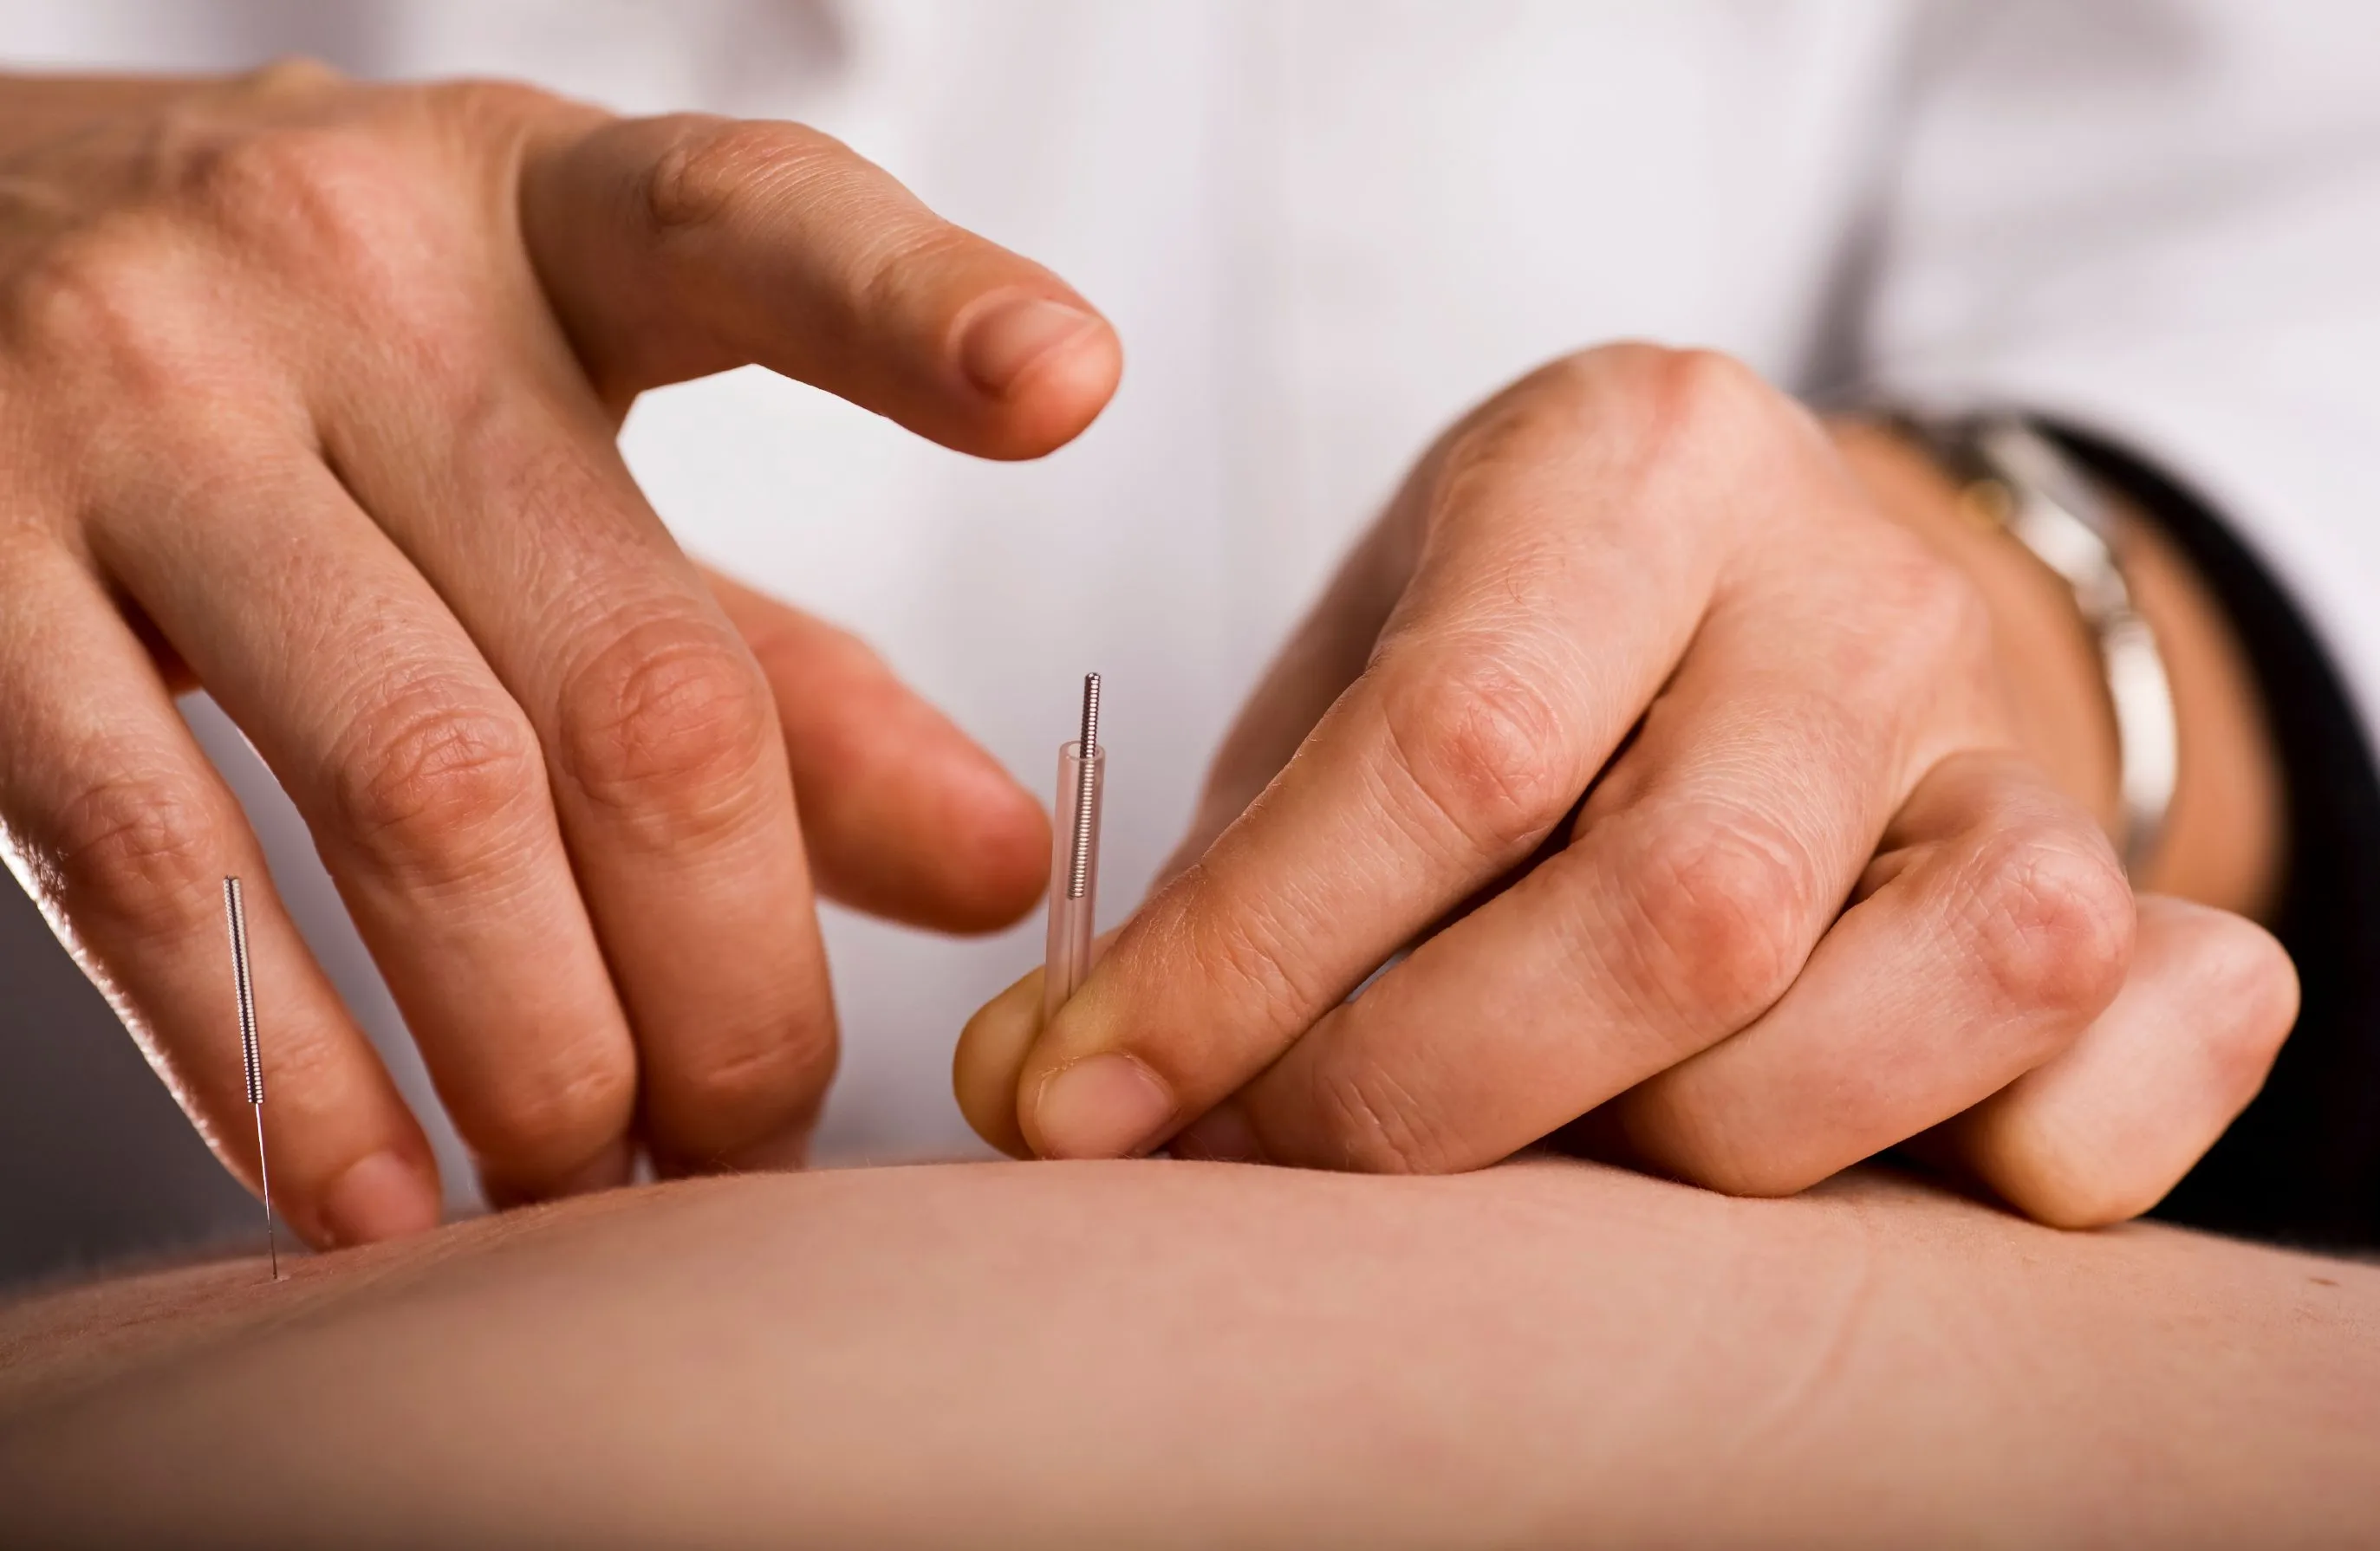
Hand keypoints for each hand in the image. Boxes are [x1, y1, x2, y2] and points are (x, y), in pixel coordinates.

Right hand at [0, 62, 1119, 1244]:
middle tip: (766, 1130)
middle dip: (735, 970)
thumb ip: (781, 667)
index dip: (918, 308)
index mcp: (532, 216)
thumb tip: (1004, 872)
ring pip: (426, 792)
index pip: (747, 221)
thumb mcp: (554, 460)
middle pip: (638, 679)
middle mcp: (337, 275)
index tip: (1069, 388)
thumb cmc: (314, 393)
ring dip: (544, 1046)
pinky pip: (153, 860)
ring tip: (606, 1185)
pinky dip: (294, 1065)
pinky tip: (385, 1197)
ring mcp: (126, 408)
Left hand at [957, 344, 2293, 1226]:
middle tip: (1263, 1157)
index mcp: (1634, 465)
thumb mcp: (1359, 681)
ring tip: (1533, 1144)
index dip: (1244, 964)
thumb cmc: (1518, 649)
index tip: (1074, 1106)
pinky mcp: (2125, 888)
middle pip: (1678, 913)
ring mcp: (2012, 748)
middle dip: (1425, 1101)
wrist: (1773, 591)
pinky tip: (1849, 1156)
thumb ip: (1234, 875)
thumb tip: (1045, 1101)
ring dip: (1675, 1154)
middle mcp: (1853, 593)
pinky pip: (2146, 1063)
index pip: (1448, 745)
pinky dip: (2012, 1161)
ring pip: (1910, 1013)